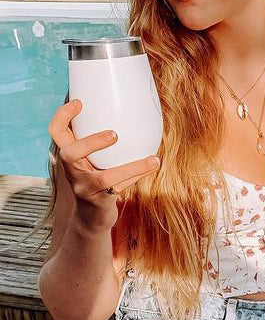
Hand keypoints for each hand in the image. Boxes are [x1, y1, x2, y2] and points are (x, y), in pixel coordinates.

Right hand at [48, 98, 160, 233]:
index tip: (79, 102)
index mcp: (70, 155)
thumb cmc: (98, 182)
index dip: (63, 116)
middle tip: (115, 134)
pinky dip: (138, 175)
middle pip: (69, 154)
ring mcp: (84, 188)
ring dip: (130, 167)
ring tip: (152, 158)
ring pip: (103, 178)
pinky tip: (153, 164)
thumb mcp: (95, 160)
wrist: (92, 217)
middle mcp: (72, 171)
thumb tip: (131, 113)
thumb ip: (104, 143)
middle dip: (90, 142)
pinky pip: (120, 188)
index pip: (56, 132)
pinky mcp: (99, 201)